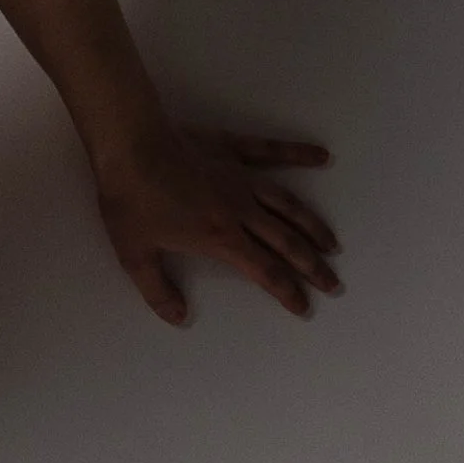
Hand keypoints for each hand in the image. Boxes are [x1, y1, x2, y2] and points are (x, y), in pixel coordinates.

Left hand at [96, 126, 339, 325]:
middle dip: (312, 267)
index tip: (304, 306)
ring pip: (288, 205)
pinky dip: (298, 153)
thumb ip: (157, 290)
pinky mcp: (233, 149)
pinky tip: (321, 156)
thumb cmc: (131, 201)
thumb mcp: (135, 255)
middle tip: (333, 283)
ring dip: (312, 226)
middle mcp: (241, 211)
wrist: (130, 145)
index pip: (264, 271)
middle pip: (286, 243)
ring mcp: (241, 178)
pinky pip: (271, 151)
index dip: (287, 292)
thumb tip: (179, 317)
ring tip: (331, 244)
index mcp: (220, 238)